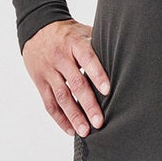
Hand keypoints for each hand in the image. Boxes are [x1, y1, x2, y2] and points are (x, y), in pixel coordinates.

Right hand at [22, 19, 110, 137]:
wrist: (37, 28)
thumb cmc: (68, 33)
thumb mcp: (83, 32)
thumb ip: (99, 45)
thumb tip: (124, 57)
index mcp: (74, 43)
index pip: (87, 58)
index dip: (97, 74)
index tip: (107, 91)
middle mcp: (60, 57)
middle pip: (75, 83)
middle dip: (88, 104)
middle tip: (99, 121)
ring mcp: (49, 71)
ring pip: (61, 97)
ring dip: (74, 116)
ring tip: (85, 131)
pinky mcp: (40, 82)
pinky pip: (49, 103)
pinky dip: (60, 118)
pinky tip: (70, 130)